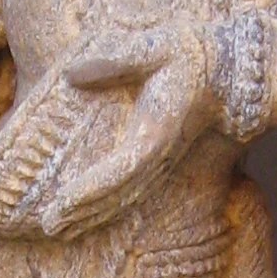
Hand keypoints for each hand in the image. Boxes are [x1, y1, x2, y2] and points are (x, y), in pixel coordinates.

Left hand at [40, 20, 219, 234]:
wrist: (228, 73)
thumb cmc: (189, 54)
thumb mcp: (153, 48)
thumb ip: (115, 61)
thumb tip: (71, 74)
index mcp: (155, 133)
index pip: (119, 171)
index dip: (90, 189)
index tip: (62, 203)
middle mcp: (159, 157)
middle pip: (118, 195)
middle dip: (83, 212)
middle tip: (48, 226)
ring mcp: (160, 163)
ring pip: (123, 199)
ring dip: (91, 216)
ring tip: (57, 229)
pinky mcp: (158, 161)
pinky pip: (129, 191)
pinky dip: (105, 207)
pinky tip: (84, 216)